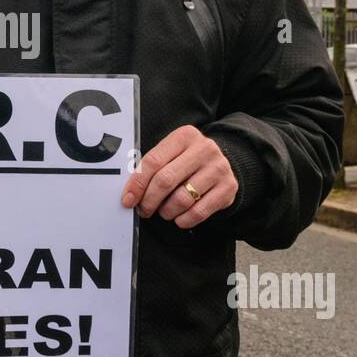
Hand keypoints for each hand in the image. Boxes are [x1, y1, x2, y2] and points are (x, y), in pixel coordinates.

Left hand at [120, 125, 236, 228]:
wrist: (221, 164)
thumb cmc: (186, 162)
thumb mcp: (171, 155)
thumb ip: (151, 168)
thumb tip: (129, 195)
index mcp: (184, 136)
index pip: (153, 161)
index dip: (137, 184)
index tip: (127, 200)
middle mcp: (204, 148)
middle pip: (165, 180)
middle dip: (149, 200)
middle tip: (144, 210)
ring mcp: (219, 168)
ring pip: (182, 199)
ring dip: (166, 212)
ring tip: (164, 212)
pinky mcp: (228, 187)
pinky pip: (199, 212)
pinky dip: (184, 220)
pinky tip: (179, 218)